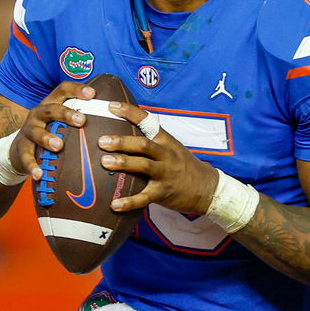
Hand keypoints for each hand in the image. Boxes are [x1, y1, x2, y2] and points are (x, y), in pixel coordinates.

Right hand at [10, 81, 95, 178]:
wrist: (19, 149)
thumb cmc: (50, 132)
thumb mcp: (60, 121)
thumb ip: (80, 118)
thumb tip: (115, 118)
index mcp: (51, 104)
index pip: (62, 90)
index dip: (76, 90)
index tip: (93, 93)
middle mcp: (38, 114)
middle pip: (50, 109)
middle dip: (65, 113)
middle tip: (81, 120)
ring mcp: (28, 131)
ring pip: (36, 132)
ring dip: (47, 138)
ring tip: (59, 146)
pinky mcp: (21, 149)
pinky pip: (26, 157)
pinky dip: (32, 166)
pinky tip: (39, 174)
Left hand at [94, 100, 218, 215]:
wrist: (207, 188)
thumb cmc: (182, 165)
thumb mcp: (170, 148)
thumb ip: (150, 141)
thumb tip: (119, 131)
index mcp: (166, 140)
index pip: (148, 121)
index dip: (130, 112)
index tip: (111, 106)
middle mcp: (166, 155)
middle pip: (144, 144)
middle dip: (122, 142)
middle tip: (102, 141)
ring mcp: (166, 174)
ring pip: (144, 166)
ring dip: (124, 163)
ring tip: (104, 162)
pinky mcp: (163, 193)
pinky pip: (145, 198)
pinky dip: (129, 202)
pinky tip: (114, 204)